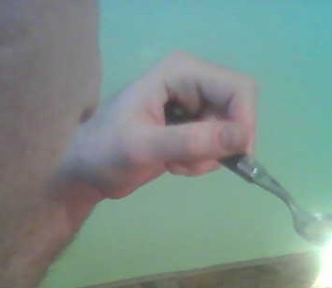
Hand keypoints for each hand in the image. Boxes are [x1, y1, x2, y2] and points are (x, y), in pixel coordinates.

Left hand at [59, 52, 257, 198]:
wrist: (87, 171)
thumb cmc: (105, 153)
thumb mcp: (144, 147)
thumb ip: (191, 140)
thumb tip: (241, 137)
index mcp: (181, 72)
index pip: (238, 88)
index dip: (244, 121)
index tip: (235, 155)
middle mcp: (193, 82)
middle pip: (239, 110)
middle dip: (220, 143)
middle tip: (189, 162)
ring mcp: (194, 105)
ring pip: (230, 133)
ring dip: (207, 157)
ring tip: (174, 163)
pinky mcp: (193, 127)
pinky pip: (218, 146)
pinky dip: (201, 162)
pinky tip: (173, 163)